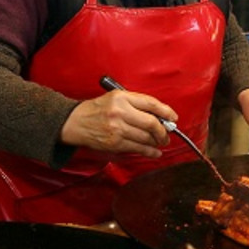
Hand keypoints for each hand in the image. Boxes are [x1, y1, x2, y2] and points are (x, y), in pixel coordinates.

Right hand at [60, 89, 177, 157]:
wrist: (75, 122)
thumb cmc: (97, 109)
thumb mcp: (116, 97)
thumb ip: (137, 103)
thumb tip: (159, 115)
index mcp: (122, 98)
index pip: (151, 104)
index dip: (166, 111)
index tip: (173, 117)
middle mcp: (120, 112)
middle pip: (151, 123)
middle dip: (163, 130)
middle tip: (168, 133)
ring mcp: (117, 129)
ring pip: (146, 137)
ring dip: (157, 141)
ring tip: (161, 141)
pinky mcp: (114, 143)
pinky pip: (137, 148)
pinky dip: (149, 151)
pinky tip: (155, 152)